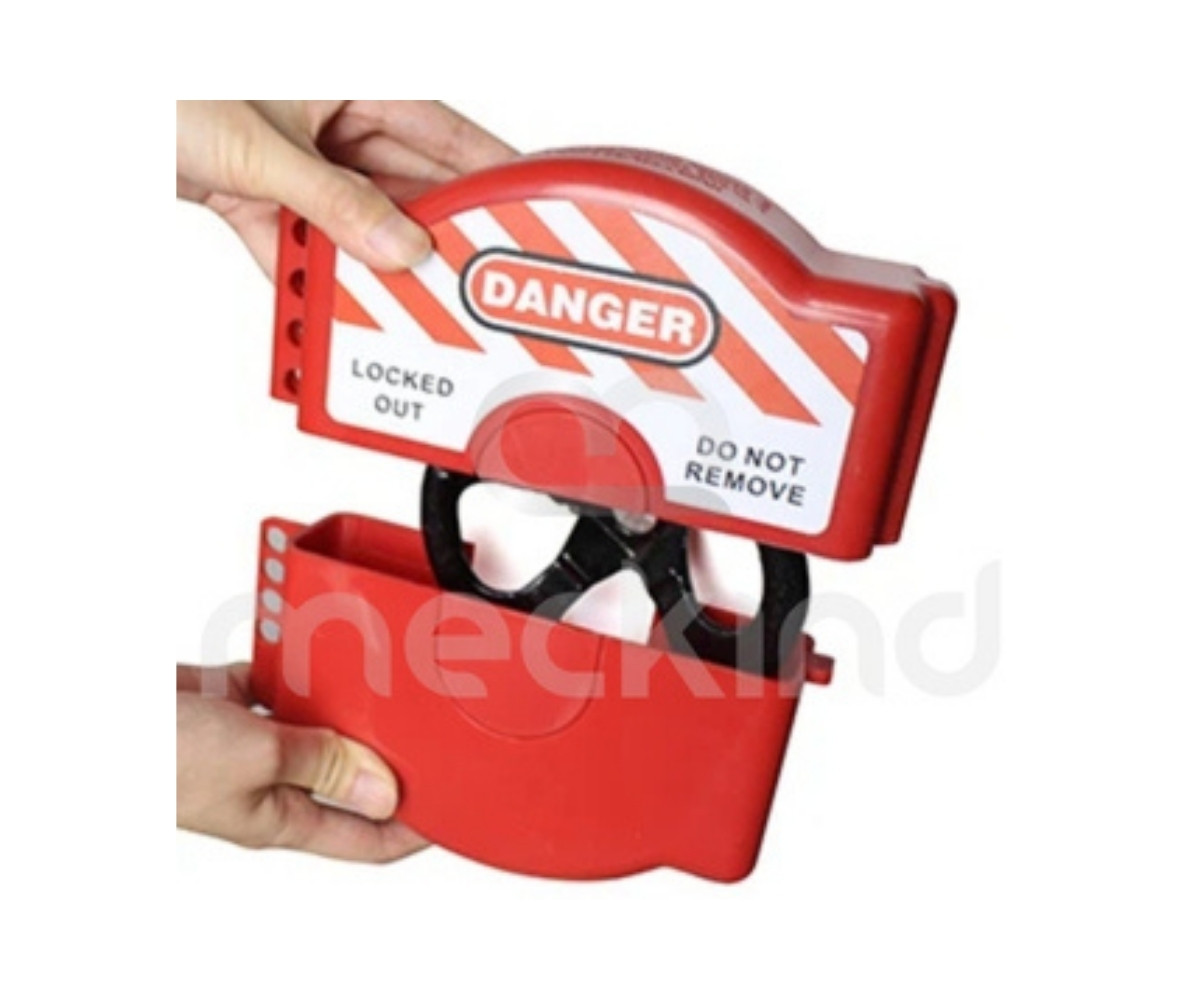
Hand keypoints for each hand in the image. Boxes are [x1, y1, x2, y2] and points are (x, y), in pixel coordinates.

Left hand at [176, 100, 515, 275]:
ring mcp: (302, 161)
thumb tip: (401, 250)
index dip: (494, 176)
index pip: (448, 135)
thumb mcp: (264, 149)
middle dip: (432, 240)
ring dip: (368, 267)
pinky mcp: (264, 194)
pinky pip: (307, 243)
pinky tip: (327, 306)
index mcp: (356, 83)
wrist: (89, 105)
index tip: (529, 217)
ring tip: (397, 307)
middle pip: (407, 190)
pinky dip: (311, 275)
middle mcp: (336, 122)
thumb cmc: (165, 86)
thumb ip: (337, 205)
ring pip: (359, 224)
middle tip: (467, 285)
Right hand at [177, 663, 426, 862]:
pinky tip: (311, 652)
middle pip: (344, 774)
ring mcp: (243, 745)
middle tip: (423, 726)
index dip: (411, 829)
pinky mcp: (222, 706)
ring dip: (340, 704)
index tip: (449, 808)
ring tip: (374, 682)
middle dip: (384, 753)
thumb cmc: (152, 758)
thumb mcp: (258, 759)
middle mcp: (264, 785)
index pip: (364, 839)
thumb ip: (323, 765)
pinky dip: (295, 670)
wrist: (84, 721)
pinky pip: (275, 688)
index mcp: (277, 818)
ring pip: (312, 726)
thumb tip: (384, 790)